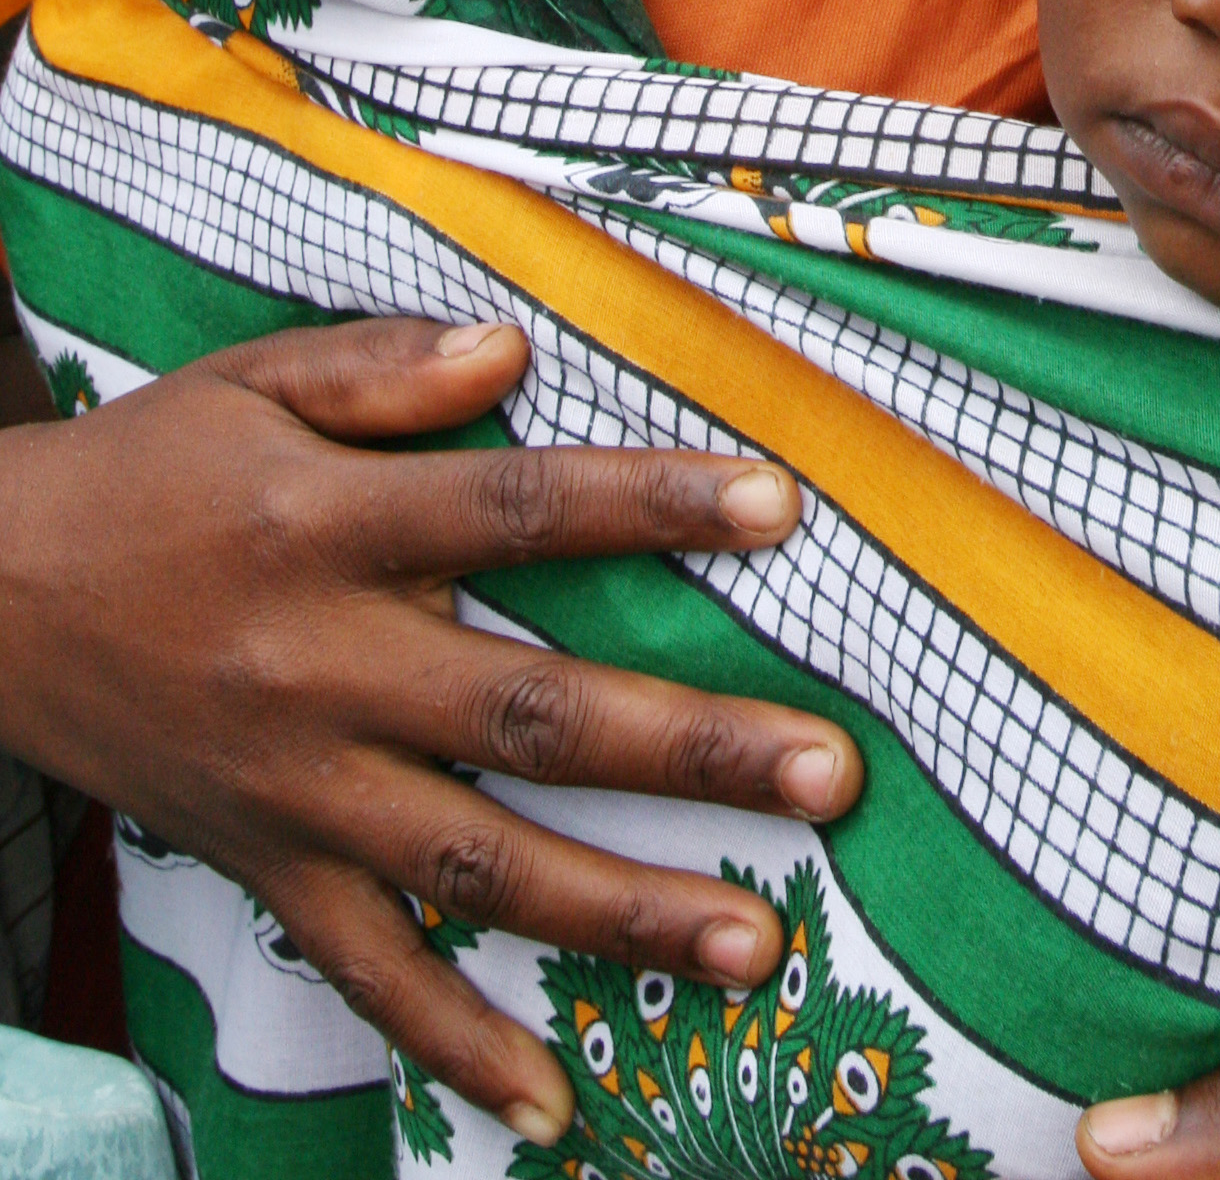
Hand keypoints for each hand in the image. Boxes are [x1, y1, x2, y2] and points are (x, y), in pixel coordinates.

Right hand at [0, 315, 862, 1146]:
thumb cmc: (150, 474)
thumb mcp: (253, 381)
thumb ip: (384, 364)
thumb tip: (516, 353)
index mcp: (333, 525)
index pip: (518, 509)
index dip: (649, 503)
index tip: (780, 505)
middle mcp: (324, 666)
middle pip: (527, 714)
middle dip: (688, 750)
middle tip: (830, 775)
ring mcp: (297, 787)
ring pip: (475, 865)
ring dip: (620, 915)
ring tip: (755, 948)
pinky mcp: (264, 870)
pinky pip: (366, 975)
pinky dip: (454, 1047)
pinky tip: (551, 1108)